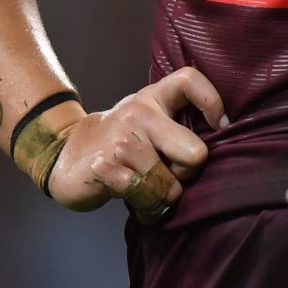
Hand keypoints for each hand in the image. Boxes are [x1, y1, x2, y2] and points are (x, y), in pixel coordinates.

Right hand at [45, 68, 226, 225]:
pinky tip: (137, 200)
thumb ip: (175, 123)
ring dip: (163, 196)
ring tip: (147, 188)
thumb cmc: (119, 140)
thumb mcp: (145, 119)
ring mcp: (122, 141)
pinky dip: (147, 207)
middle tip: (169, 173)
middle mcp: (138, 113)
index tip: (220, 125)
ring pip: (170, 185)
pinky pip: (147, 199)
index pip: (189, 80)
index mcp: (152, 97)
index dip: (212, 101)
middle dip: (187, 173)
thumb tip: (222, 144)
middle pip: (195, 153)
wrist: (65, 154)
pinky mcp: (107, 169)